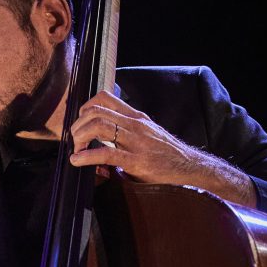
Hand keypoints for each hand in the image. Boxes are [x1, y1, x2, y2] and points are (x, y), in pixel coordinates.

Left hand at [69, 90, 193, 183]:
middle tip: (76, 141)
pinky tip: (78, 160)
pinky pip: (106, 153)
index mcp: (136, 118)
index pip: (105, 98)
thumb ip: (124, 139)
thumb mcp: (146, 139)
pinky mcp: (136, 160)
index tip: (81, 123)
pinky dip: (86, 156)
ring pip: (98, 125)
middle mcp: (135, 125)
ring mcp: (136, 141)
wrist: (191, 168)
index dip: (86, 108)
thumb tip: (99, 153)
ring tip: (77, 150)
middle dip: (78, 125)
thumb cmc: (167, 155)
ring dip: (80, 137)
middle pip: (96, 110)